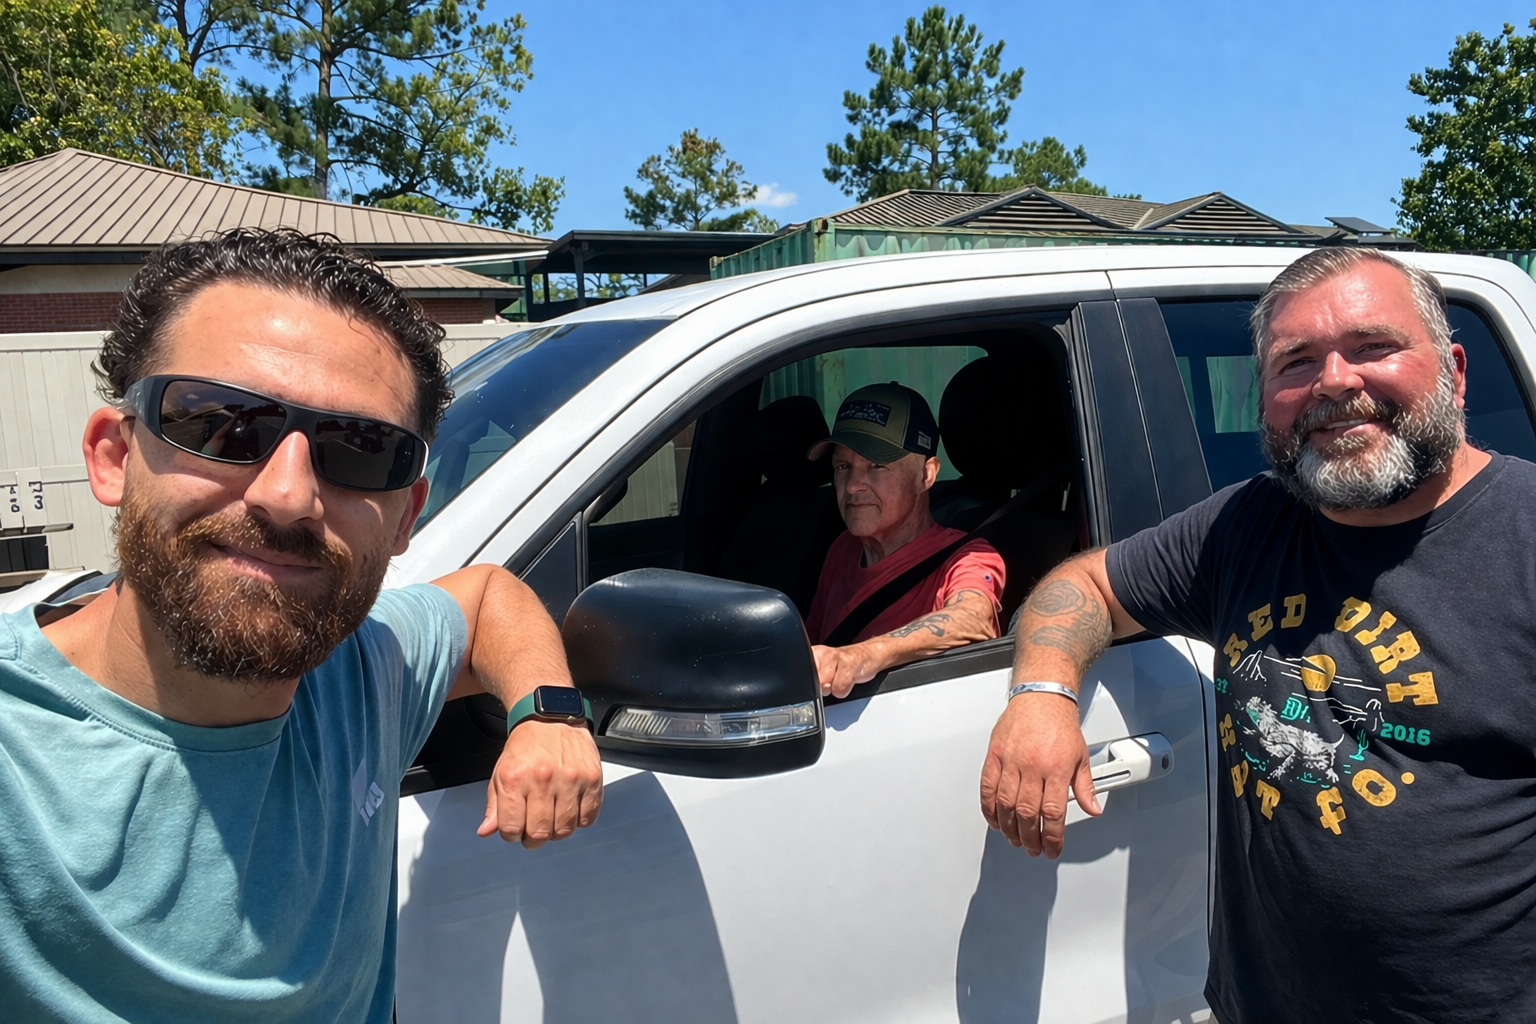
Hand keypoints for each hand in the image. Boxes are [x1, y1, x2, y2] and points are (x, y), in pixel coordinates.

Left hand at [477, 719, 602, 848]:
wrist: (552, 718)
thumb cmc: (527, 746)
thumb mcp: (501, 772)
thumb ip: (494, 805)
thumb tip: (486, 831)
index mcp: (515, 778)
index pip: (511, 828)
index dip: (512, 836)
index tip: (515, 831)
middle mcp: (542, 779)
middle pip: (540, 832)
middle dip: (534, 839)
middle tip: (535, 831)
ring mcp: (570, 779)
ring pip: (565, 829)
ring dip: (557, 831)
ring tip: (553, 820)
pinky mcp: (591, 778)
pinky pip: (588, 817)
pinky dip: (579, 821)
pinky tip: (570, 810)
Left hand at [812, 643, 879, 697]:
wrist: (867, 655)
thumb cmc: (844, 664)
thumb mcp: (823, 669)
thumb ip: (813, 679)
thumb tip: (807, 693)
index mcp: (813, 654)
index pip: (801, 675)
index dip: (809, 685)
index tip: (819, 683)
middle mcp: (822, 653)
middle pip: (814, 683)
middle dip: (823, 687)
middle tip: (833, 679)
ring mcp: (836, 658)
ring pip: (825, 687)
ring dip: (834, 688)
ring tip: (841, 678)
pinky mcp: (849, 665)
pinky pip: (840, 689)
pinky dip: (844, 690)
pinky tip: (848, 680)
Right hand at [979, 692, 1098, 857]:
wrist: (1041, 697)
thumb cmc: (1059, 724)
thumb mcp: (1081, 756)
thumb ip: (1086, 786)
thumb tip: (1093, 808)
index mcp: (1057, 768)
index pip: (1053, 812)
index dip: (1052, 836)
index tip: (1051, 848)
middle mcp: (1033, 766)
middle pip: (1027, 813)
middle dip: (1030, 837)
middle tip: (1033, 849)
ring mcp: (1011, 761)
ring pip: (1006, 804)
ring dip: (1009, 827)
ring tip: (1015, 839)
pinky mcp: (995, 755)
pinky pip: (987, 787)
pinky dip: (989, 807)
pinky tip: (995, 820)